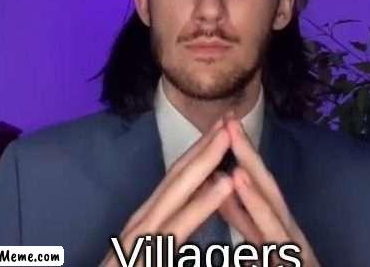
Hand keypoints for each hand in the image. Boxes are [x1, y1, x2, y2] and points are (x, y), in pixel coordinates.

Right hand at [100, 116, 233, 266]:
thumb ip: (175, 227)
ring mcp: (140, 239)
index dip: (200, 152)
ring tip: (227, 137)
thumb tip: (203, 198)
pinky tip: (222, 185)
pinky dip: (201, 203)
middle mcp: (143, 223)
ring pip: (176, 193)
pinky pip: (178, 227)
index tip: (222, 129)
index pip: (177, 179)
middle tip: (230, 116)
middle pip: (177, 176)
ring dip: (205, 162)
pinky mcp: (145, 255)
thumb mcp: (154, 255)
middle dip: (205, 146)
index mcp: (149, 223)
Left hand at [218, 117, 320, 266]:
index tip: (222, 126)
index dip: (242, 154)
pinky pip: (279, 247)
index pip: (258, 185)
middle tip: (229, 121)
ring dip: (258, 187)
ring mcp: (297, 253)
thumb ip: (243, 217)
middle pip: (267, 190)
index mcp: (275, 228)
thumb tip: (222, 185)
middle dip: (248, 155)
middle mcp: (289, 236)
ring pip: (277, 218)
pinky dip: (263, 225)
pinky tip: (248, 210)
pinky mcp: (299, 265)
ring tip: (238, 157)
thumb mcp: (263, 244)